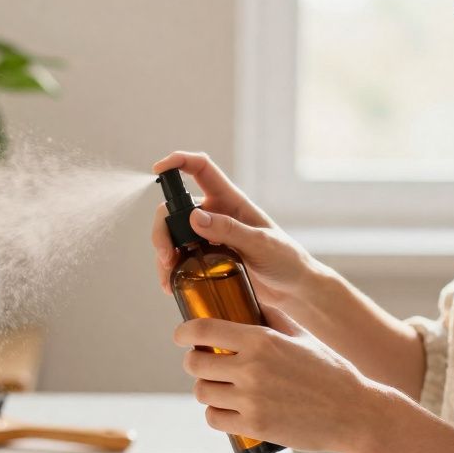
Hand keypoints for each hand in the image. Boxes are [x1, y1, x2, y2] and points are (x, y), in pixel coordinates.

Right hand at [151, 152, 312, 314]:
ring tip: (168, 278)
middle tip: (166, 256)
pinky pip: (180, 258)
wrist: (294, 290)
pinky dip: (171, 271)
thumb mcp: (260, 243)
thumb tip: (195, 217)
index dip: (179, 161)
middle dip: (163, 230)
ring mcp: (210, 237)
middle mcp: (217, 215)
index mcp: (231, 201)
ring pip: (174, 236)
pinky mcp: (207, 260)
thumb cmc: (286, 260)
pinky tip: (170, 286)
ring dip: (164, 254)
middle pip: (176, 210)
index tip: (159, 168)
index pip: (201, 169)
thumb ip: (229, 230)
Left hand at [173, 305, 385, 452]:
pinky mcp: (254, 425)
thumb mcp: (301, 337)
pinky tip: (224, 410)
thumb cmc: (330, 371)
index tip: (181, 336)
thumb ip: (272, 320)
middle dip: (195, 363)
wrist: (355, 412)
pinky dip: (215, 414)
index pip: (202, 330)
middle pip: (195, 364)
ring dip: (206, 390)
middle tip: (205, 364)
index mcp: (261, 340)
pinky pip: (214, 419)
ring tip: (218, 388)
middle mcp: (251, 368)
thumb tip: (251, 299)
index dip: (184, 333)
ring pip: (202, 392)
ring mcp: (251, 399)